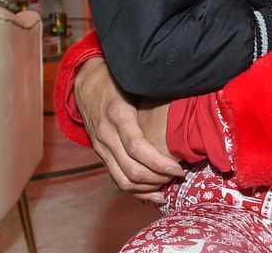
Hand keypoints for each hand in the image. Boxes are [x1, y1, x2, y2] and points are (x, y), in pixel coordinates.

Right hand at [74, 57, 182, 202]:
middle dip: (157, 178)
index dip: (159, 162)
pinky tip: (152, 194)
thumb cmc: (117, 78)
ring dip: (147, 188)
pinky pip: (116, 178)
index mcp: (118, 115)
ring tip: (169, 186)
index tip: (179, 168)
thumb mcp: (134, 80)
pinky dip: (134, 190)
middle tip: (179, 176)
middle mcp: (106, 135)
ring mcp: (101, 147)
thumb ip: (154, 90)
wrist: (85, 83)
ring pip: (122, 180)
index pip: (137, 147)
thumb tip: (186, 89)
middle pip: (131, 170)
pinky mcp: (100, 154)